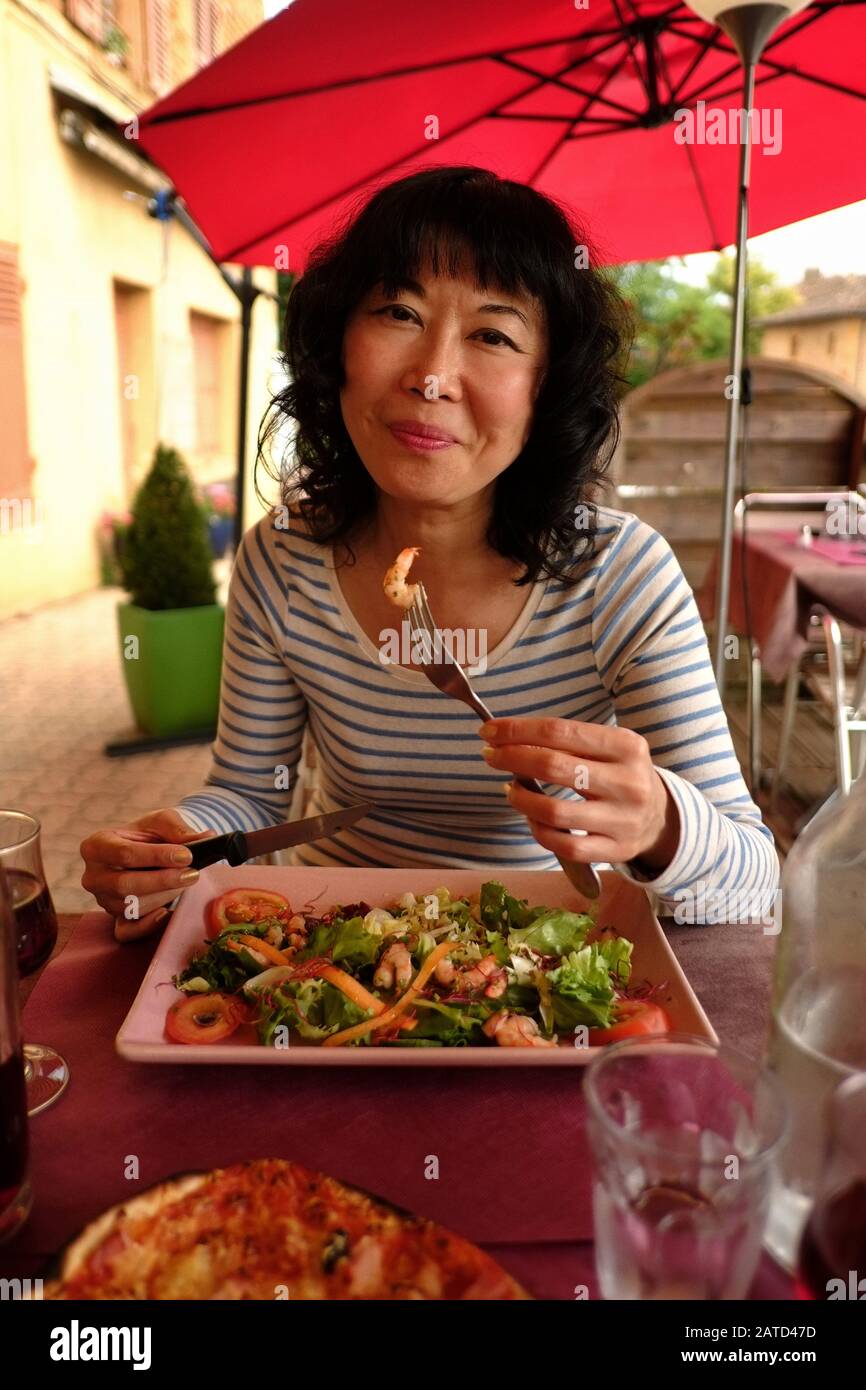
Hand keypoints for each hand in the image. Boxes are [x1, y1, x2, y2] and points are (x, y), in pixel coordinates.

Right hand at [80, 808, 218, 942]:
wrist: (145, 852)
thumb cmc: (149, 834)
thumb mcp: (161, 822)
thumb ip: (179, 829)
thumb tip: (206, 838)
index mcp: (96, 846)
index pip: (124, 854)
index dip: (157, 856)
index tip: (187, 855)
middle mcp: (93, 876)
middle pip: (125, 884)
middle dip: (163, 880)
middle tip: (192, 873)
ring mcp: (102, 901)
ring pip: (131, 906)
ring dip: (164, 896)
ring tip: (186, 881)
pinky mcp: (115, 919)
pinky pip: (127, 932)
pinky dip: (149, 926)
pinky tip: (167, 912)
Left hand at [478, 717, 679, 872]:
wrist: (661, 817)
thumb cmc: (621, 774)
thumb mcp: (608, 748)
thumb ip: (567, 742)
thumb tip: (508, 738)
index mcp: (626, 746)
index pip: (559, 732)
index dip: (517, 731)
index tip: (489, 731)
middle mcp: (628, 782)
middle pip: (553, 766)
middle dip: (511, 758)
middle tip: (491, 756)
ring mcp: (623, 820)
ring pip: (553, 811)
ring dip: (520, 797)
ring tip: (510, 788)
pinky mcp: (616, 851)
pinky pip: (564, 844)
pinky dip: (537, 830)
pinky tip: (530, 817)